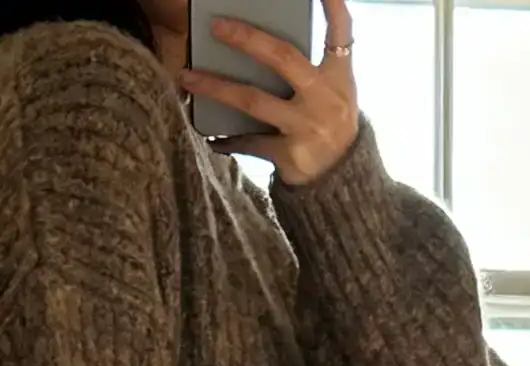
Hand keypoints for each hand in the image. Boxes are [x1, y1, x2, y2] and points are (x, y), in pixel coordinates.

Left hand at [179, 0, 357, 185]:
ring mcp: (306, 127)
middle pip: (283, 58)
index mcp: (339, 77)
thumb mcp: (334, 94)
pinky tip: (212, 136)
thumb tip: (262, 42)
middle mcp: (325, 98)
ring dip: (216, 87)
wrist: (340, 183)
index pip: (341, 32)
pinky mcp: (289, 154)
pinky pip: (250, 142)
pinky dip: (229, 139)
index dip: (333, 6)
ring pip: (253, 100)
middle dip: (248, 39)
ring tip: (188, 77)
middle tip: (216, 26)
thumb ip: (311, 68)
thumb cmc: (329, 126)